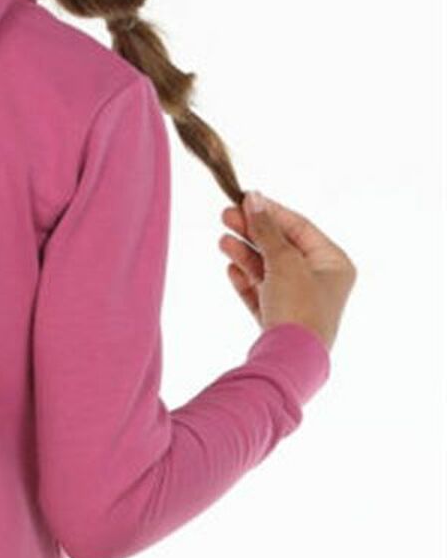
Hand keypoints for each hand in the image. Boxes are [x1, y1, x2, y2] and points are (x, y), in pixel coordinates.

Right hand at [218, 190, 355, 350]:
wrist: (290, 359)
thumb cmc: (299, 307)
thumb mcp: (284, 261)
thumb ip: (266, 229)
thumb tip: (253, 197)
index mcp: (334, 263)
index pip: (299, 228)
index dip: (271, 213)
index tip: (244, 199)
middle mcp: (319, 281)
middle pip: (281, 248)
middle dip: (253, 233)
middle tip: (225, 216)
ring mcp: (298, 301)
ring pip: (267, 270)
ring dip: (245, 254)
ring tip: (222, 241)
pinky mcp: (278, 320)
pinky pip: (260, 293)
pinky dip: (246, 279)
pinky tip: (231, 268)